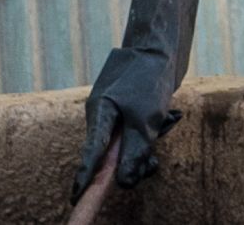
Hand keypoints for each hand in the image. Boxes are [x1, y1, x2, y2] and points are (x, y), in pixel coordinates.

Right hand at [75, 0, 202, 196]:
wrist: (161, 45)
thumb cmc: (149, 79)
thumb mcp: (146, 120)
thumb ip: (134, 153)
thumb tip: (124, 183)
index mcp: (99, 115)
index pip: (90, 154)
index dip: (84, 178)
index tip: (74, 198)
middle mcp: (103, 116)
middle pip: (112, 155)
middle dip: (134, 160)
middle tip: (151, 161)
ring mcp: (116, 112)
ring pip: (129, 145)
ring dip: (148, 145)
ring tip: (166, 123)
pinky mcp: (130, 109)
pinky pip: (139, 132)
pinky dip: (154, 131)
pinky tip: (169, 116)